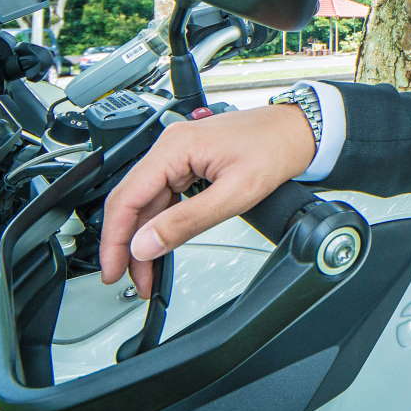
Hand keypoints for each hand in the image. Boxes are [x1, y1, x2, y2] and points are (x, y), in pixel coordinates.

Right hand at [98, 104, 316, 297]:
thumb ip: (187, 221)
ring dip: (142, 239)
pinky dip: (158, 225)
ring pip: (145, 203)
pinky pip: (163, 198)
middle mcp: (169, 148)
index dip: (115, 239)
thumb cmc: (274, 149)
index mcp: (174, 148)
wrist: (297, 131)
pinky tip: (160, 246)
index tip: (112, 270)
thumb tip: (146, 244)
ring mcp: (177, 155)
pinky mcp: (187, 164)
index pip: (127, 198)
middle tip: (128, 279)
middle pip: (131, 203)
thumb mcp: (234, 194)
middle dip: (126, 245)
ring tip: (146, 273)